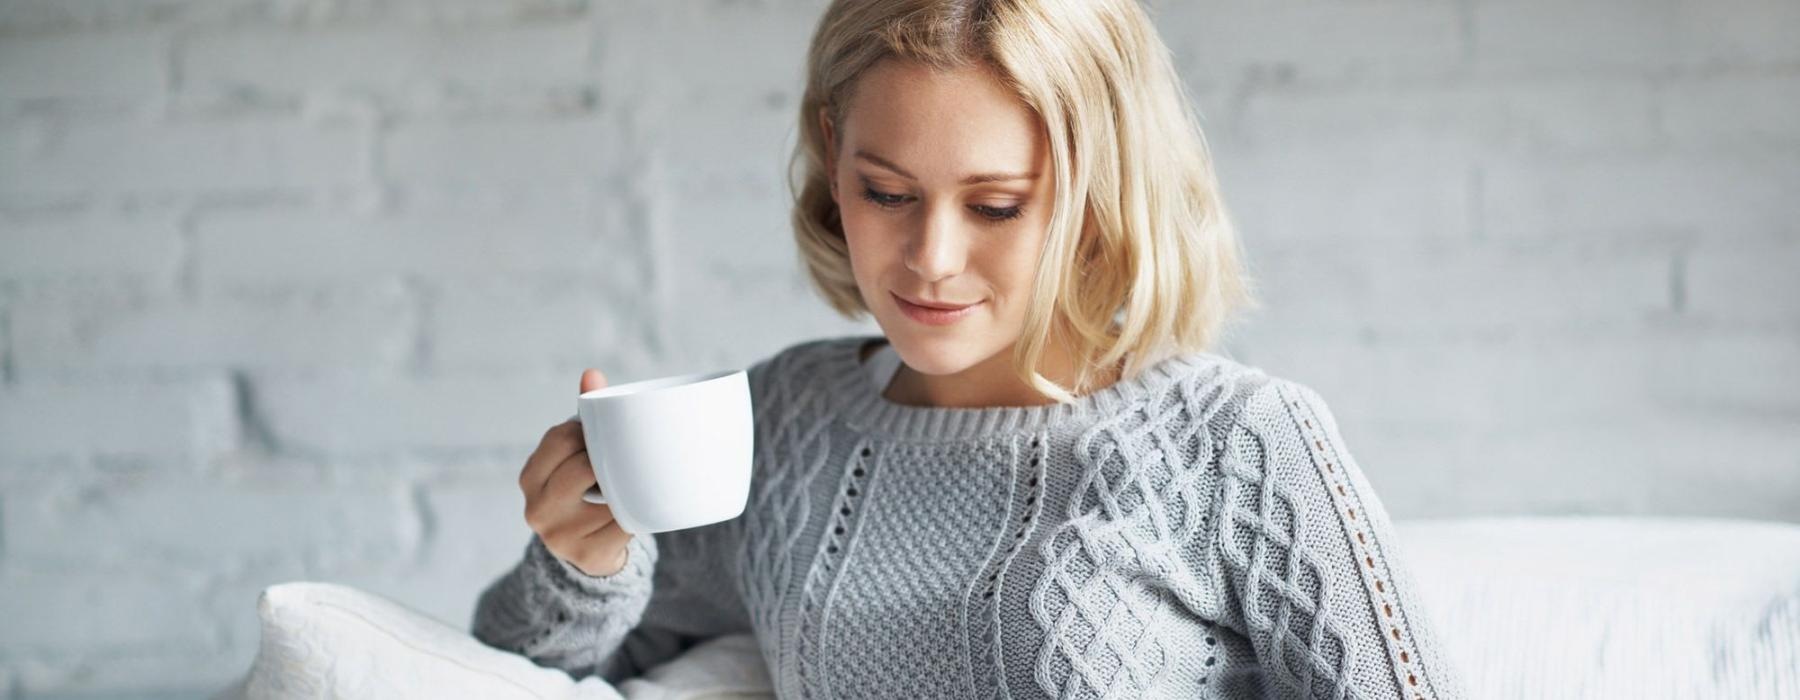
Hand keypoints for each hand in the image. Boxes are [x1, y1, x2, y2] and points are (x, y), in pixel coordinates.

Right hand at [517, 368, 632, 576]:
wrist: (588, 554)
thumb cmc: (584, 490)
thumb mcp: (574, 457)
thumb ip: (584, 419)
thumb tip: (592, 374)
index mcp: (530, 477)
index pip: (561, 438)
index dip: (588, 432)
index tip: (603, 435)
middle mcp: (536, 508)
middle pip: (583, 466)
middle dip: (607, 460)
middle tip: (623, 460)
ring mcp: (560, 537)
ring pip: (609, 495)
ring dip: (626, 488)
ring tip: (630, 486)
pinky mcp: (588, 556)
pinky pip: (625, 524)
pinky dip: (636, 514)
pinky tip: (635, 511)